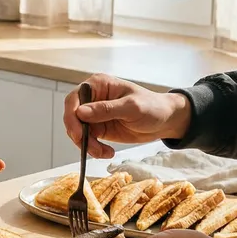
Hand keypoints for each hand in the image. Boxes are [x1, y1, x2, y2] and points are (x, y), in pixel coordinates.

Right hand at [63, 74, 191, 158]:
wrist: (165, 121)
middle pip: (72, 116)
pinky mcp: (99, 128)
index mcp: (98, 85)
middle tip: (90, 147)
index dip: (71, 116)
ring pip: (78, 131)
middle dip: (79, 134)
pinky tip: (106, 152)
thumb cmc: (152, 107)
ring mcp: (95, 114)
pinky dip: (93, 149)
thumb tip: (80, 112)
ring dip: (86, 144)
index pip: (74, 99)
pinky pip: (87, 140)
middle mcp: (92, 98)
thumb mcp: (131, 107)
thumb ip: (106, 109)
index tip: (78, 132)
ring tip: (102, 152)